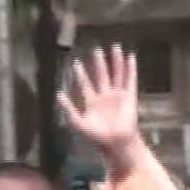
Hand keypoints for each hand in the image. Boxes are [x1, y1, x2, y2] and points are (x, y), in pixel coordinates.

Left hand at [59, 45, 140, 163]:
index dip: (81, 74)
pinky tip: (131, 57)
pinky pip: (130, 79)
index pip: (86, 84)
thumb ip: (68, 109)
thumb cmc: (98, 137)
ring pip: (116, 74)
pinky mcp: (129, 96)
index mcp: (93, 103)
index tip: (77, 62)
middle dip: (99, 62)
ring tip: (115, 47)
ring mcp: (118, 96)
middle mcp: (106, 97)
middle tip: (96, 49)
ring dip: (116, 61)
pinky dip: (130, 68)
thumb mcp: (78, 123)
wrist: (116, 143)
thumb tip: (58, 94)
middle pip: (102, 75)